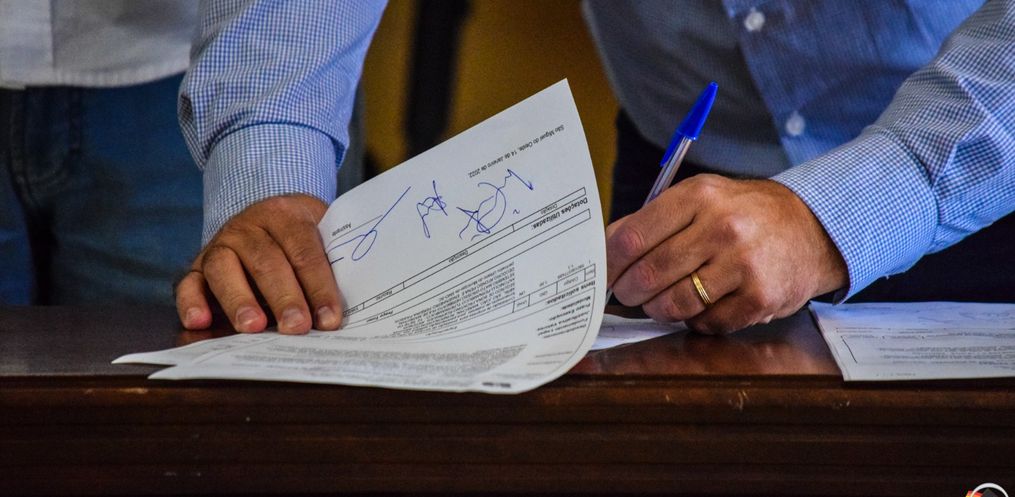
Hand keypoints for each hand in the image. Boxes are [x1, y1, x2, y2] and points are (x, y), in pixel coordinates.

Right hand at [175, 194, 343, 333]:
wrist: (267, 217)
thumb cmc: (302, 238)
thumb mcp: (321, 236)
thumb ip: (333, 263)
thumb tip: (341, 311)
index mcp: (285, 215)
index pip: (305, 251)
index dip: (319, 286)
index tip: (330, 318)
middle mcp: (247, 227)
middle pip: (266, 261)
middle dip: (284, 297)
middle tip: (297, 326)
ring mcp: (220, 245)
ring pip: (225, 269)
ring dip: (239, 299)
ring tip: (253, 327)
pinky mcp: (197, 267)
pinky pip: (189, 283)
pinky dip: (190, 302)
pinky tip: (198, 322)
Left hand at [606, 174, 846, 333]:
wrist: (812, 229)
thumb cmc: (744, 216)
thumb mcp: (702, 198)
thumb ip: (654, 220)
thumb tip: (605, 251)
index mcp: (698, 196)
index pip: (632, 237)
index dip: (609, 265)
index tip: (603, 276)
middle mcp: (721, 227)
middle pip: (649, 274)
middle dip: (630, 291)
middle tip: (628, 294)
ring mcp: (743, 264)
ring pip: (674, 303)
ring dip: (660, 309)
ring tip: (662, 302)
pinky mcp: (760, 297)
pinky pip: (706, 322)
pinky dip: (696, 320)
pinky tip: (703, 306)